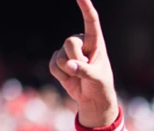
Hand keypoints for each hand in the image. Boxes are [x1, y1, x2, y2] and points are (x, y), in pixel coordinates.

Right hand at [49, 0, 117, 127]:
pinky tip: (69, 78)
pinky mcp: (59, 61)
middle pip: (70, 42)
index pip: (91, 21)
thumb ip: (84, 70)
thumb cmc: (100, 85)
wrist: (92, 98)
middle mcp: (80, 43)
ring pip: (61, 56)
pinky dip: (60, 75)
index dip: (85, 7)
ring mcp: (68, 52)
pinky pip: (53, 65)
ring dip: (69, 71)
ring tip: (79, 76)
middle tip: (86, 69)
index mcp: (95, 41)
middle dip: (76, 59)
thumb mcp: (96, 78)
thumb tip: (69, 65)